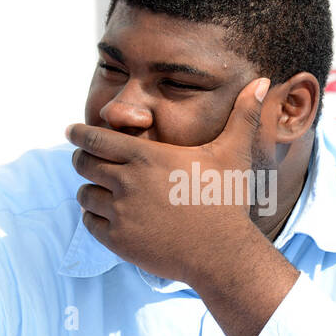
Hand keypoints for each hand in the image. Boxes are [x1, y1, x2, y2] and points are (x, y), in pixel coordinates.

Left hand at [66, 77, 269, 285]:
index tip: (72, 131)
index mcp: (146, 156)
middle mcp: (127, 182)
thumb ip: (243, 116)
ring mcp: (120, 213)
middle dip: (82, 159)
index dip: (79, 134)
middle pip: (82, 163)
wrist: (222, 253)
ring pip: (84, 194)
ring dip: (90, 191)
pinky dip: (94, 218)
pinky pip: (90, 223)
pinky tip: (109, 217)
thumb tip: (264, 82)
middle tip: (86, 160)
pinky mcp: (118, 240)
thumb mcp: (234, 154)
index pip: (94, 138)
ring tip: (102, 191)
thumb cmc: (226, 201)